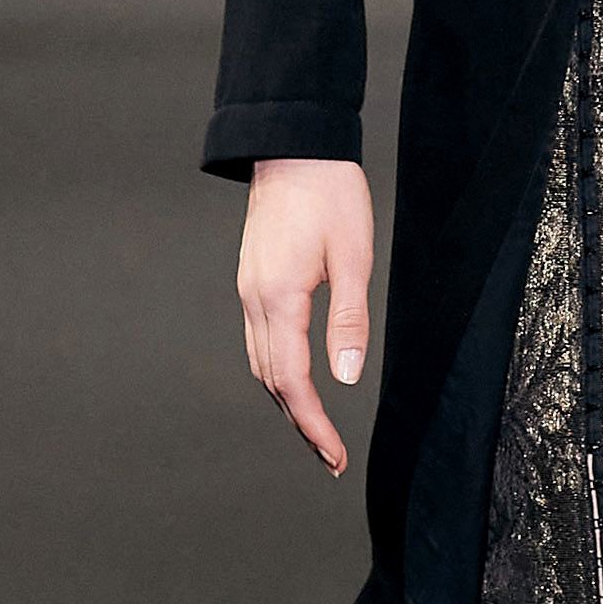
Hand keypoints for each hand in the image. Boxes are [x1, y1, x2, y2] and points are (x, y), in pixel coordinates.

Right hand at [238, 156, 373, 475]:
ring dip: (287, 401)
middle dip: (301, 423)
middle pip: (272, 381)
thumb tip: (347, 375)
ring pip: (262, 364)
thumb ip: (349, 318)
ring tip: (318, 430)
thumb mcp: (353, 256)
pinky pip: (261, 340)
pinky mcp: (253, 280)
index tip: (335, 456)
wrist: (292, 147)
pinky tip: (299, 381)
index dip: (314, 424)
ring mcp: (249, 291)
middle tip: (331, 457)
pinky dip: (278, 372)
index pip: (293, 382)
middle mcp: (254, 301)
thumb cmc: (330, 195)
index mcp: (279, 299)